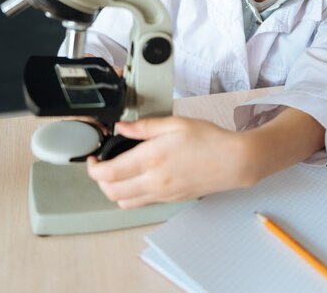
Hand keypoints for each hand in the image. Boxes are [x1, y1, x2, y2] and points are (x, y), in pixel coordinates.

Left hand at [87, 116, 249, 208]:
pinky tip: (137, 178)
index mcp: (152, 158)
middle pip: (111, 192)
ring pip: (124, 202)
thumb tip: (121, 126)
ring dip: (114, 190)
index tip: (92, 158)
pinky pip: (141, 203)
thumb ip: (144, 126)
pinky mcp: (170, 200)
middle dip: (99, 180)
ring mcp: (162, 194)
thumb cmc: (209, 140)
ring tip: (117, 172)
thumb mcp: (175, 123)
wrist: (234, 162)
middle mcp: (155, 181)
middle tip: (101, 164)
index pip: (109, 173)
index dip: (92, 168)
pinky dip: (131, 194)